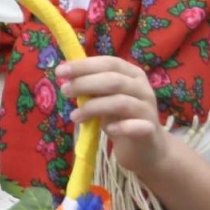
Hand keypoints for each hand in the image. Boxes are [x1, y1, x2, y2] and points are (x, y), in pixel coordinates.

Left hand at [57, 56, 169, 172]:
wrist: (145, 146)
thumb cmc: (120, 117)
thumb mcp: (104, 98)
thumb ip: (91, 87)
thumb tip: (66, 77)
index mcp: (132, 74)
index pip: (109, 63)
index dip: (84, 65)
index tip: (60, 71)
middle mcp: (143, 88)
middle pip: (114, 80)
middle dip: (85, 83)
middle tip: (65, 90)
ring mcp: (148, 109)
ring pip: (121, 102)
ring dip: (93, 107)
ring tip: (74, 116)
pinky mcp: (149, 131)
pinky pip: (137, 126)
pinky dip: (121, 127)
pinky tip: (107, 130)